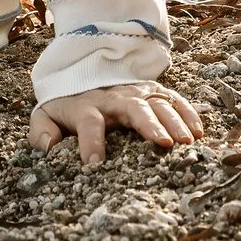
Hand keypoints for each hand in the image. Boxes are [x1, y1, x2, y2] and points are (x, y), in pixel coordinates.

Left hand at [28, 81, 202, 165]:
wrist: (81, 75)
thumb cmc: (67, 106)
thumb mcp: (46, 116)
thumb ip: (41, 132)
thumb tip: (48, 149)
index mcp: (86, 107)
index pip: (87, 122)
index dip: (90, 142)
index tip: (95, 165)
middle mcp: (114, 97)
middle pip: (133, 107)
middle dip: (149, 125)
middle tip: (164, 145)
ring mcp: (136, 92)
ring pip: (157, 102)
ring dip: (174, 120)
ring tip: (188, 142)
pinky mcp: (152, 92)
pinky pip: (173, 99)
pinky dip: (187, 112)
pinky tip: (199, 131)